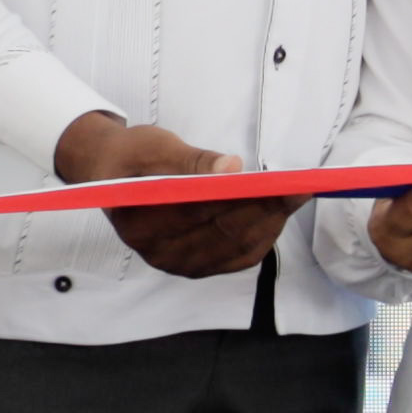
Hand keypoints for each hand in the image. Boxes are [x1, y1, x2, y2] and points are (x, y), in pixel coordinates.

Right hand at [58, 105, 298, 279]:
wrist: (112, 174)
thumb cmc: (132, 156)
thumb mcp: (154, 146)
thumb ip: (192, 160)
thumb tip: (231, 169)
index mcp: (138, 221)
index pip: (200, 212)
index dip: (242, 197)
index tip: (278, 182)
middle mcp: (157, 252)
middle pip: (223, 234)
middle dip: (266, 210)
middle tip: (299, 188)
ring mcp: (178, 264)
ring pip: (237, 249)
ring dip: (269, 223)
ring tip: (294, 197)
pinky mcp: (196, 266)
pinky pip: (238, 257)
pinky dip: (262, 236)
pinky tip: (277, 214)